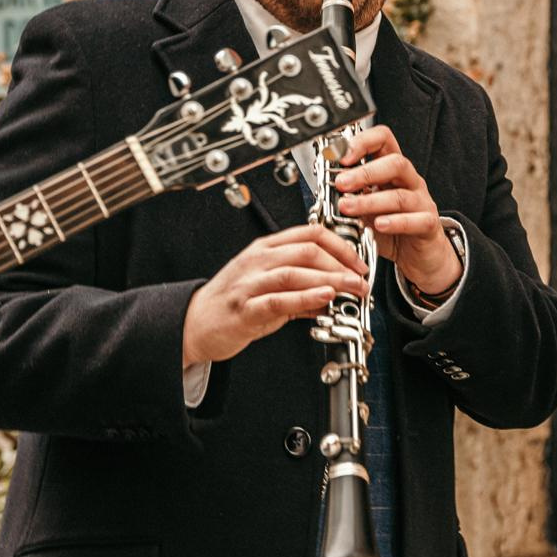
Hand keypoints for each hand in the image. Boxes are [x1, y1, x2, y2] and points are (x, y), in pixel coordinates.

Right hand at [182, 225, 371, 367]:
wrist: (195, 324)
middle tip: (361, 279)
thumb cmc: (232, 303)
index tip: (359, 261)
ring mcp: (250, 283)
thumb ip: (301, 290)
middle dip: (341, 263)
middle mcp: (258, 260)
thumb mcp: (269, 289)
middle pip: (307, 249)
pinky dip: (305, 297)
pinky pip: (279, 299)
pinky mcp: (246, 308)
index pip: (309, 233)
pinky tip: (324, 298)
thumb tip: (333, 293)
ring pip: (295, 271)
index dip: (340, 244)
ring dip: (330, 279)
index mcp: (266, 249)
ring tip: (352, 288)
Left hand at [332, 125, 460, 296]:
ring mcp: (422, 202)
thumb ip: (350, 197)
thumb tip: (324, 189)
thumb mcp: (366, 209)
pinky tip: (379, 225)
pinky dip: (396, 222)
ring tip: (348, 208)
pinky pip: (417, 220)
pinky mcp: (429, 225)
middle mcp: (410, 182)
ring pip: (401, 195)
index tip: (340, 156)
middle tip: (341, 183)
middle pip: (395, 163)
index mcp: (393, 171)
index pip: (384, 140)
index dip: (362, 142)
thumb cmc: (393, 230)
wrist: (421, 255)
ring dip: (370, 201)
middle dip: (365, 172)